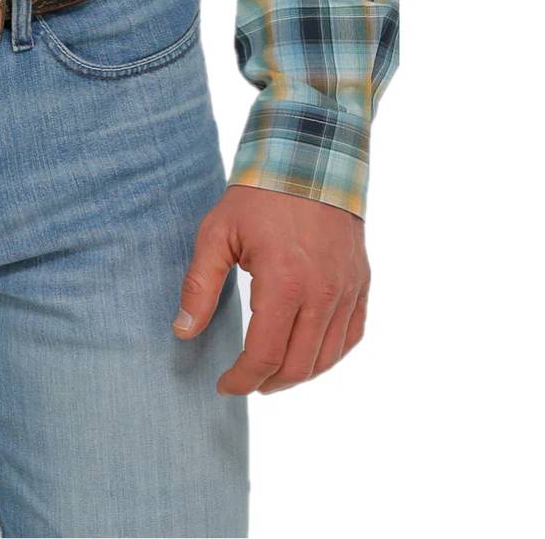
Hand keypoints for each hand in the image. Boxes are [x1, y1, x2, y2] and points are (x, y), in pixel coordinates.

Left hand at [172, 183, 369, 394]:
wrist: (309, 159)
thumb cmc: (259, 195)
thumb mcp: (217, 233)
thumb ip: (200, 285)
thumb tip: (183, 331)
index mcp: (285, 283)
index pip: (265, 355)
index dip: (241, 379)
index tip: (223, 384)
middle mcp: (323, 293)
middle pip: (298, 365)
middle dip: (267, 382)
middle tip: (244, 381)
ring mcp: (347, 290)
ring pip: (327, 357)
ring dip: (298, 374)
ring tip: (271, 373)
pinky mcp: (361, 283)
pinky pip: (351, 336)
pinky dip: (329, 355)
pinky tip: (308, 355)